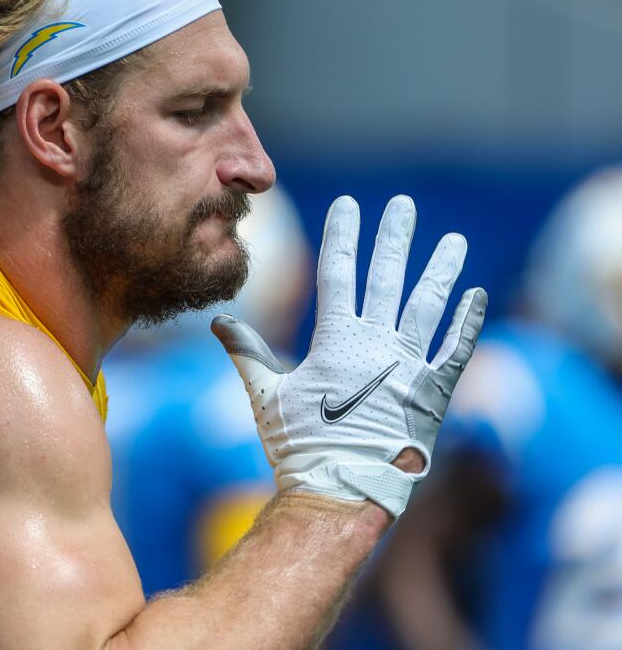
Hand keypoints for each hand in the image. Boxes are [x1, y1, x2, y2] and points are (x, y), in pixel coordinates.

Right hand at [212, 195, 486, 517]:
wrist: (343, 492)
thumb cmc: (299, 446)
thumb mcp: (266, 395)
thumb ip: (247, 352)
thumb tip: (219, 320)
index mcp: (336, 341)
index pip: (339, 274)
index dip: (343, 235)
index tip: (349, 204)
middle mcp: (377, 346)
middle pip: (389, 279)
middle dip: (395, 238)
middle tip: (404, 206)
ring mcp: (410, 368)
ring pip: (430, 307)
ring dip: (441, 271)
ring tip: (453, 240)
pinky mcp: (435, 395)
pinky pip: (457, 352)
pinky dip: (468, 324)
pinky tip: (478, 296)